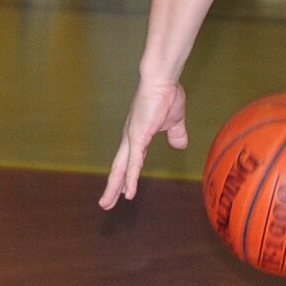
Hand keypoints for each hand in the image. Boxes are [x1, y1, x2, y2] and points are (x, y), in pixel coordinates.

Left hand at [99, 78, 188, 208]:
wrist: (163, 81)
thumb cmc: (166, 96)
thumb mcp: (175, 121)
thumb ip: (176, 134)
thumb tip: (180, 145)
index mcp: (137, 137)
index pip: (129, 162)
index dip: (125, 177)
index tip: (121, 191)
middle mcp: (130, 140)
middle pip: (119, 169)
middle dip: (112, 187)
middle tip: (105, 204)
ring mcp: (131, 139)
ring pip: (121, 169)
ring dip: (114, 188)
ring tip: (106, 204)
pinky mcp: (137, 137)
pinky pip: (133, 163)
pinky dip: (130, 179)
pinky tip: (127, 192)